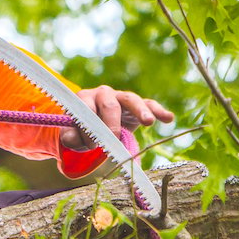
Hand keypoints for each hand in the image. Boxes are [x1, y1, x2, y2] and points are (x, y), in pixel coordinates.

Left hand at [59, 86, 174, 151]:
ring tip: (149, 122)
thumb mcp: (73, 135)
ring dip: (140, 110)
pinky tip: (169, 118)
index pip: (86, 109)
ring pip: (131, 99)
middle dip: (111, 122)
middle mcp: (103, 94)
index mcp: (85, 99)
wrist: (96, 124)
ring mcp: (121, 97)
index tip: (92, 144)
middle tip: (113, 138)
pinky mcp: (137, 105)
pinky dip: (158, 110)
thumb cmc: (83, 130)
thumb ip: (70, 138)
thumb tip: (73, 139)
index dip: (88, 126)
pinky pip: (149, 104)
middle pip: (109, 103)